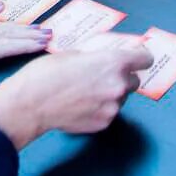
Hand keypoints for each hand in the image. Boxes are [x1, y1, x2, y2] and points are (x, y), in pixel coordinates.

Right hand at [0, 33, 152, 148]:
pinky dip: (100, 107)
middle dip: (122, 77)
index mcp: (114, 62)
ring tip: (86, 92)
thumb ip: (97, 54)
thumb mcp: (74, 52)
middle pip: (134, 80)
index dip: (139, 57)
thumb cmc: (47, 72)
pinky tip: (81, 104)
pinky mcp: (104, 123)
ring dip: (110, 93)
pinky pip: (109, 112)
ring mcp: (113, 107)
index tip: (135, 58)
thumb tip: (106, 55)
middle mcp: (119, 85)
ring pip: (120, 98)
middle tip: (101, 76)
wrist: (31, 103)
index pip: (145, 59)